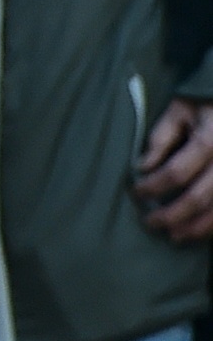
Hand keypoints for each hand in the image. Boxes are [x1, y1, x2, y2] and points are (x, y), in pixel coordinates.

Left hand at [133, 97, 212, 240]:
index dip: (154, 186)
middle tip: (150, 223)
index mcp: (210, 141)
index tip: (136, 193)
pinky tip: (198, 232)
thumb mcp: (179, 112)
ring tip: (174, 236)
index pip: (176, 172)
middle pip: (199, 198)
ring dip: (196, 228)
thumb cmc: (203, 104)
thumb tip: (143, 167)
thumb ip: (161, 139)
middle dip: (172, 215)